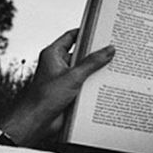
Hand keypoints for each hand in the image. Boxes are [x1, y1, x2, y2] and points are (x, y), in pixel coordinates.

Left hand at [0, 29, 114, 146]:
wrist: (36, 123)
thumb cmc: (45, 97)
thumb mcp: (73, 76)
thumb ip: (92, 62)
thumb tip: (109, 49)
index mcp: (54, 54)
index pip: (72, 36)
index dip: (87, 32)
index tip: (102, 29)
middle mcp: (58, 64)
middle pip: (81, 53)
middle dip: (96, 52)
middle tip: (114, 46)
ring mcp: (64, 77)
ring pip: (85, 68)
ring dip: (97, 68)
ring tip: (116, 63)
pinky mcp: (69, 90)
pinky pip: (85, 82)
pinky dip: (95, 81)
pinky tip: (109, 81)